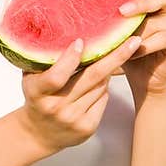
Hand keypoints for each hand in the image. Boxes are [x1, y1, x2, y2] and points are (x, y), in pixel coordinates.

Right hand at [18, 34, 143, 153]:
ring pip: (101, 86)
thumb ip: (45, 59)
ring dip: (106, 72)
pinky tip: (96, 85)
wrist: (38, 134)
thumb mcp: (32, 78)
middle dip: (115, 57)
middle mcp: (56, 107)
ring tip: (103, 62)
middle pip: (91, 78)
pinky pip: (103, 99)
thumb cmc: (37, 97)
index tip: (81, 41)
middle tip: (133, 40)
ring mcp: (73, 119)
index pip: (55, 77)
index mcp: (37, 93)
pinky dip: (103, 89)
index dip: (69, 59)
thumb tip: (70, 31)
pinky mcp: (87, 128)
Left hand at [117, 0, 165, 101]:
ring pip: (165, 18)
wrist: (142, 75)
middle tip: (123, 10)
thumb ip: (113, 6)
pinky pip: (165, 38)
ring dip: (142, 26)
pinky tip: (133, 49)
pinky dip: (147, 44)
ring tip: (123, 34)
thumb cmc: (127, 43)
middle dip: (144, 1)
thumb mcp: (119, 23)